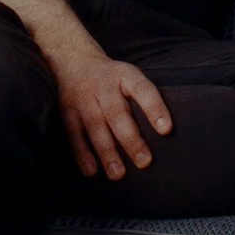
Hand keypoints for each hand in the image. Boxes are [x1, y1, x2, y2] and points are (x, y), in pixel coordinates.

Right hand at [44, 40, 173, 179]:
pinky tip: (91, 171)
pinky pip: (75, 134)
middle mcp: (104, 87)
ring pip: (96, 127)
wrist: (75, 60)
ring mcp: (84, 99)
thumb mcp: (130, 75)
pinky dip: (82, 153)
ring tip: (118, 174)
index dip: (154, 108)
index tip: (166, 129)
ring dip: (107, 152)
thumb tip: (164, 132)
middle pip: (117, 114)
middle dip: (130, 139)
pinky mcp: (68, 112)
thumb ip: (144, 98)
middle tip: (144, 161)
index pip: (142, 90)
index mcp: (124, 76)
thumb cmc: (113, 77)